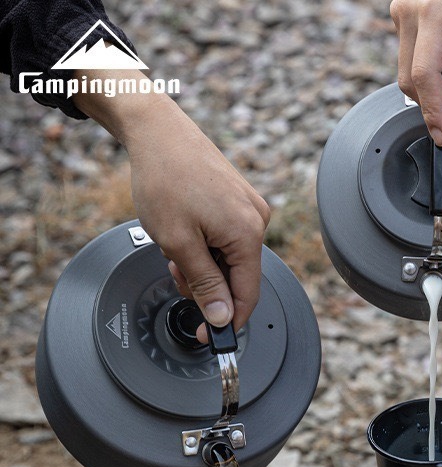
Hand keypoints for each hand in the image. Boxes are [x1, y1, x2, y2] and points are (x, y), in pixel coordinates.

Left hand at [75, 74, 270, 338]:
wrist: (156, 129)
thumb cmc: (165, 176)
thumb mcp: (178, 242)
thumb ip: (204, 284)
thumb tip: (222, 317)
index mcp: (248, 233)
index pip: (248, 294)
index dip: (227, 320)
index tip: (207, 335)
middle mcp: (256, 220)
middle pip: (238, 277)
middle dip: (207, 283)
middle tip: (175, 270)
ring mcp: (250, 208)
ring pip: (230, 258)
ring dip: (203, 263)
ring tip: (175, 243)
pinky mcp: (239, 200)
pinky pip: (228, 237)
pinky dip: (206, 243)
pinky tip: (186, 229)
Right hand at [390, 0, 441, 144]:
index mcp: (432, 12)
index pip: (424, 76)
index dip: (433, 111)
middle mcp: (408, 10)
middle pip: (411, 79)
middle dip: (435, 95)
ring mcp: (400, 10)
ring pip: (408, 69)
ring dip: (434, 77)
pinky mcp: (400, 13)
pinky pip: (410, 54)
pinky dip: (431, 62)